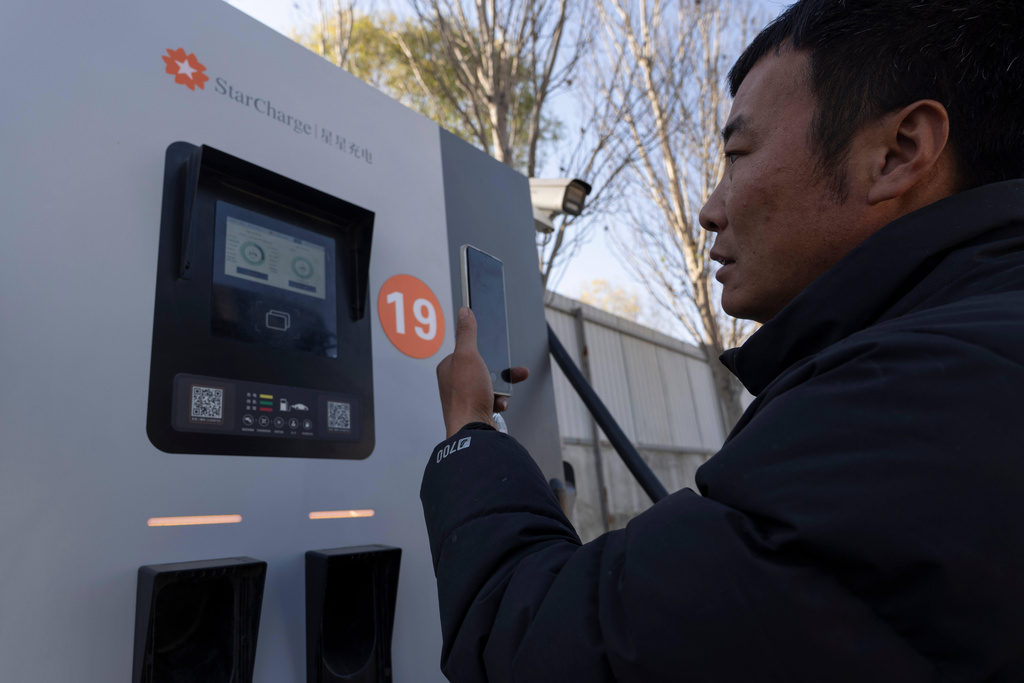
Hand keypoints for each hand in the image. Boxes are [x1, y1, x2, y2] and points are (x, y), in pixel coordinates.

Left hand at [436, 307, 528, 437]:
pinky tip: (499, 404)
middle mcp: (454, 382)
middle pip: (483, 367)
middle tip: (513, 371)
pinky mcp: (476, 410)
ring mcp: (465, 397)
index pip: (467, 350)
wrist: (473, 430)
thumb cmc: (467, 395)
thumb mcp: (468, 355)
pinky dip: (500, 400)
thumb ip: (467, 333)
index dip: (483, 350)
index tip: (495, 350)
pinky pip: (493, 399)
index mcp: (448, 368)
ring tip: (504, 392)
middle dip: (500, 370)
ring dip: (502, 387)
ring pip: (491, 383)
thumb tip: (464, 312)